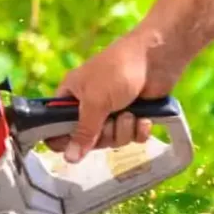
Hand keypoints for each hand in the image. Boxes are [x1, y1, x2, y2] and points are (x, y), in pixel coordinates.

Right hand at [48, 29, 179, 162]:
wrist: (156, 55)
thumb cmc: (118, 69)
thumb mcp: (95, 101)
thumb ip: (83, 132)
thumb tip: (69, 158)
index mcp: (71, 97)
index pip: (56, 127)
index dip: (65, 140)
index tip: (76, 146)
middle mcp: (90, 106)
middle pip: (89, 140)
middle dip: (105, 134)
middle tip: (111, 119)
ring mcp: (113, 111)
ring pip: (113, 139)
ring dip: (124, 129)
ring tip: (130, 111)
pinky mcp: (134, 115)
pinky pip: (133, 137)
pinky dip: (140, 129)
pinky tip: (144, 117)